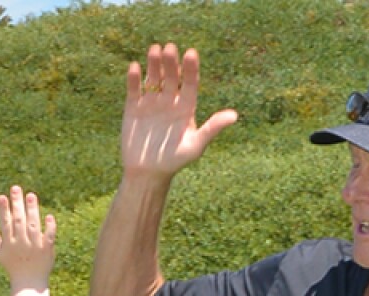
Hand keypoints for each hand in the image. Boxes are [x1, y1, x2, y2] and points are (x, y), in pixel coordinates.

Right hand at [0, 186, 55, 288]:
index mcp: (9, 243)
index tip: (2, 196)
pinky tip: (49, 216)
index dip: (4, 210)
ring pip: (33, 226)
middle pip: (19, 221)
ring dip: (32, 210)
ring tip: (31, 195)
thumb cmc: (12, 265)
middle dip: (17, 204)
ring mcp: (35, 246)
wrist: (29, 282)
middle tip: (16, 188)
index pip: (5, 223)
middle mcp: (21, 244)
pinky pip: (49, 237)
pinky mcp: (47, 250)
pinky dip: (49, 227)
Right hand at [121, 44, 238, 180]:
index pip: (190, 83)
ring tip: (155, 49)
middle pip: (171, 76)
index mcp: (187, 107)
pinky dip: (134, 78)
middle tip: (170, 48)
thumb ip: (213, 128)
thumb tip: (234, 115)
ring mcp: (151, 103)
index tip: (191, 53)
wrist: (148, 173)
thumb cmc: (175, 161)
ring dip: (154, 64)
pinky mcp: (134, 107)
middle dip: (171, 62)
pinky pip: (134, 89)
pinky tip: (135, 67)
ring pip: (153, 78)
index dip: (191, 68)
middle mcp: (170, 101)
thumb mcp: (196, 145)